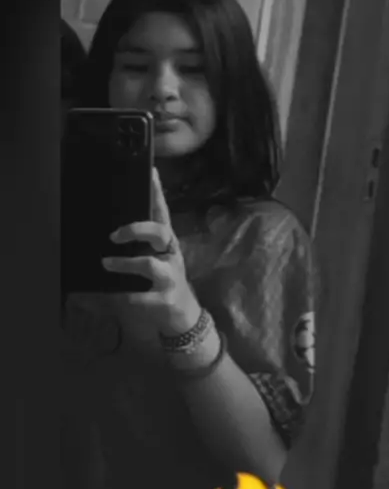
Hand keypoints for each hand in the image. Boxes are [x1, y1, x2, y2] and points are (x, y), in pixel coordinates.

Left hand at [102, 168, 200, 336]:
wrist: (182, 316)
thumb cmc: (162, 283)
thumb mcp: (154, 260)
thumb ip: (139, 246)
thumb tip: (108, 233)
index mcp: (167, 244)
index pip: (163, 214)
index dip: (158, 194)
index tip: (151, 172)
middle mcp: (172, 256)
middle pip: (160, 233)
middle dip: (137, 230)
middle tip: (113, 236)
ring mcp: (171, 278)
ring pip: (150, 265)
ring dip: (125, 264)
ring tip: (105, 264)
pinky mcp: (166, 300)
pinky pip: (142, 297)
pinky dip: (127, 297)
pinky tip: (116, 296)